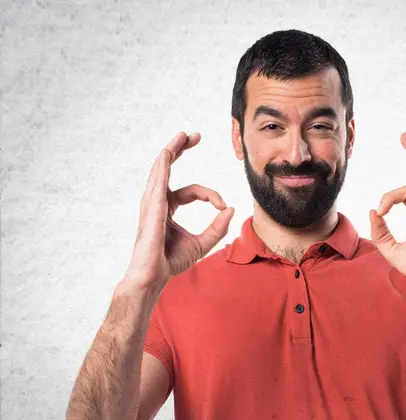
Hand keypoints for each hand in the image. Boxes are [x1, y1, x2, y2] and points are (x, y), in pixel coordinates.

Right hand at [124, 131, 234, 292]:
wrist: (155, 274)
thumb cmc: (171, 261)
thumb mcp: (203, 243)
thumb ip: (218, 227)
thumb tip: (231, 209)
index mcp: (167, 207)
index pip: (193, 190)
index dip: (211, 195)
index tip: (222, 205)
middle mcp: (157, 201)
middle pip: (168, 167)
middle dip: (181, 149)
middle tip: (195, 135)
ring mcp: (151, 201)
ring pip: (161, 167)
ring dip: (173, 148)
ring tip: (184, 134)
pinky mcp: (152, 206)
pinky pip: (158, 179)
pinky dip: (165, 163)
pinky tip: (170, 151)